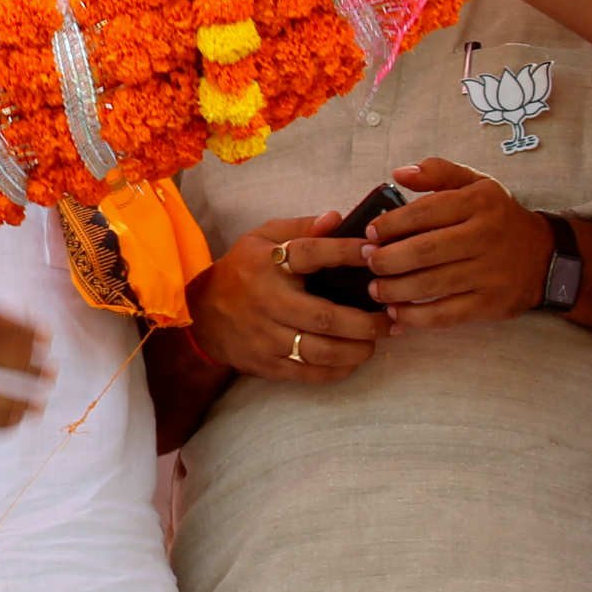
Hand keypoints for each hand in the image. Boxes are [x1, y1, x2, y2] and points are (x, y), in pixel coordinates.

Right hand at [183, 215, 390, 384]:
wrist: (202, 314)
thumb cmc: (242, 270)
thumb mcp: (262, 237)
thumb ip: (301, 226)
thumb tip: (338, 218)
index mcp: (266, 263)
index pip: (309, 253)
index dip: (344, 252)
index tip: (374, 253)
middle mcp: (266, 301)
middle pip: (323, 316)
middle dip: (364, 322)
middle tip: (389, 318)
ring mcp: (265, 337)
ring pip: (319, 351)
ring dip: (355, 349)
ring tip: (375, 341)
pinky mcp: (267, 364)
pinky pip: (308, 373)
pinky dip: (337, 370)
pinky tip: (353, 359)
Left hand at [360, 157, 552, 328]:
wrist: (546, 256)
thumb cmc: (498, 218)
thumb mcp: (476, 184)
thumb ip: (438, 172)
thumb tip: (399, 173)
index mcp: (479, 202)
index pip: (426, 212)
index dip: (392, 224)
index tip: (370, 233)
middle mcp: (486, 236)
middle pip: (425, 250)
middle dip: (388, 259)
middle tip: (368, 262)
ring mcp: (490, 273)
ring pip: (432, 284)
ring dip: (395, 289)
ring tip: (375, 288)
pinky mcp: (491, 303)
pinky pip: (446, 314)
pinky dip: (417, 317)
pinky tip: (397, 312)